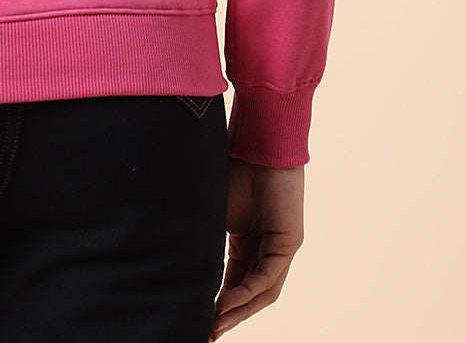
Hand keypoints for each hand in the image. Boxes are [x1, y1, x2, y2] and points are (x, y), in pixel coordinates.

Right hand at [210, 158, 304, 337]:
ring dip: (238, 310)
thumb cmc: (232, 168)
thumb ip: (205, 241)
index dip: (218, 301)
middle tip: (208, 332)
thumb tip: (176, 261)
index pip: (234, 279)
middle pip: (249, 291)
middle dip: (228, 314)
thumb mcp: (213, 213)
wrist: (257, 142)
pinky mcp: (289, 242)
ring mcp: (280, 246)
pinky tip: (227, 303)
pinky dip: (248, 292)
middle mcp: (266, 246)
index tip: (199, 318)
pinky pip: (268, 276)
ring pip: (261, 290)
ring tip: (215, 324)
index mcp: (247, 239)